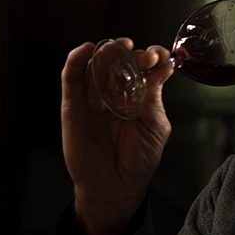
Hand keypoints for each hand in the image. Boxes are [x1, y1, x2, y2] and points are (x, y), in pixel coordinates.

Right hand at [61, 38, 174, 234]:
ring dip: (107, 51)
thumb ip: (154, 97)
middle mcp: (114, 93)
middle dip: (133, 54)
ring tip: (120, 47)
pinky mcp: (73, 106)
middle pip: (119, 62)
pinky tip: (87, 49)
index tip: (162, 56)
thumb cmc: (138, 160)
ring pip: (96, 65)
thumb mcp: (155, 126)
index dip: (151, 57)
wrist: (116, 187)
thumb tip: (163, 69)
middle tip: (146, 57)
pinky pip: (71, 78)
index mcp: (137, 96)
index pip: (142, 68)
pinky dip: (76, 60)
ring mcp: (93, 98)